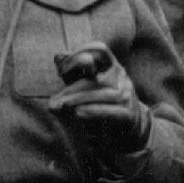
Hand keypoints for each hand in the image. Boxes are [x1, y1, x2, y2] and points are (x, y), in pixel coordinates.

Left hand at [47, 40, 152, 154]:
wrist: (126, 133)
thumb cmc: (99, 106)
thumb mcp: (84, 86)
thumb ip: (71, 73)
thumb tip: (58, 55)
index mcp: (111, 66)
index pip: (99, 49)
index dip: (79, 55)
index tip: (61, 70)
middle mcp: (121, 77)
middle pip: (96, 75)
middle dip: (72, 88)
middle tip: (54, 102)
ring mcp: (127, 95)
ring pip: (102, 93)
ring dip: (77, 100)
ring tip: (60, 107)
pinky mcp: (129, 115)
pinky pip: (111, 112)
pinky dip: (94, 112)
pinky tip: (78, 113)